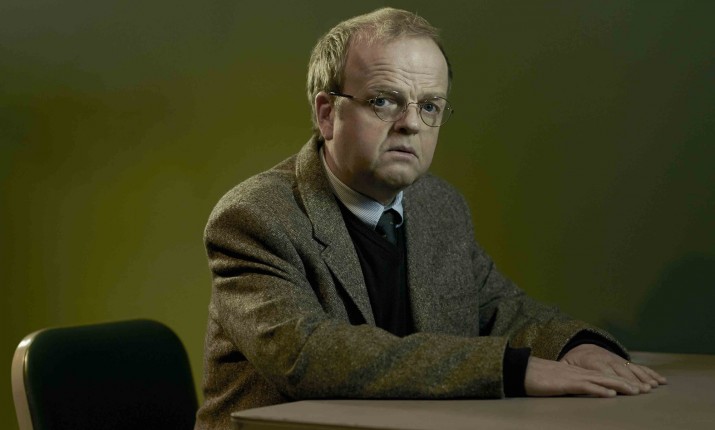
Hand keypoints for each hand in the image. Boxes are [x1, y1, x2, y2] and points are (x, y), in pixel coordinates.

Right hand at [524, 356, 643, 396]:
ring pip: (602, 380)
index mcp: (579, 373)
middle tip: (646, 389)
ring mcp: (574, 377)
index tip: (638, 385)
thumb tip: (581, 391)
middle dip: (628, 383)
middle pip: (608, 377)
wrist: (522, 370)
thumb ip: (571, 385)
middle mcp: (580, 373)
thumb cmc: (537, 377)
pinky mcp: (566, 384)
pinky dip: (600, 390)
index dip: (622, 380)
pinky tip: (611, 394)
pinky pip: (587, 387)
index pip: (605, 376)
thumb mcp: (559, 382)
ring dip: (620, 386)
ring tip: (636, 391)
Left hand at [560, 344, 666, 392]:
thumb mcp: (565, 364)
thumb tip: (567, 380)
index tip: (625, 388)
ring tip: (653, 386)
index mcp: (592, 361)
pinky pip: (638, 367)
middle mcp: (607, 359)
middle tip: (643, 390)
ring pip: (632, 369)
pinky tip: (660, 380)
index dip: (615, 380)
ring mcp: (617, 359)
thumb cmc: (572, 359)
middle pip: (622, 371)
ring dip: (644, 377)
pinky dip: (650, 373)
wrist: (580, 344)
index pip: (605, 372)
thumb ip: (567, 371)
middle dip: (633, 380)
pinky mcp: (624, 361)